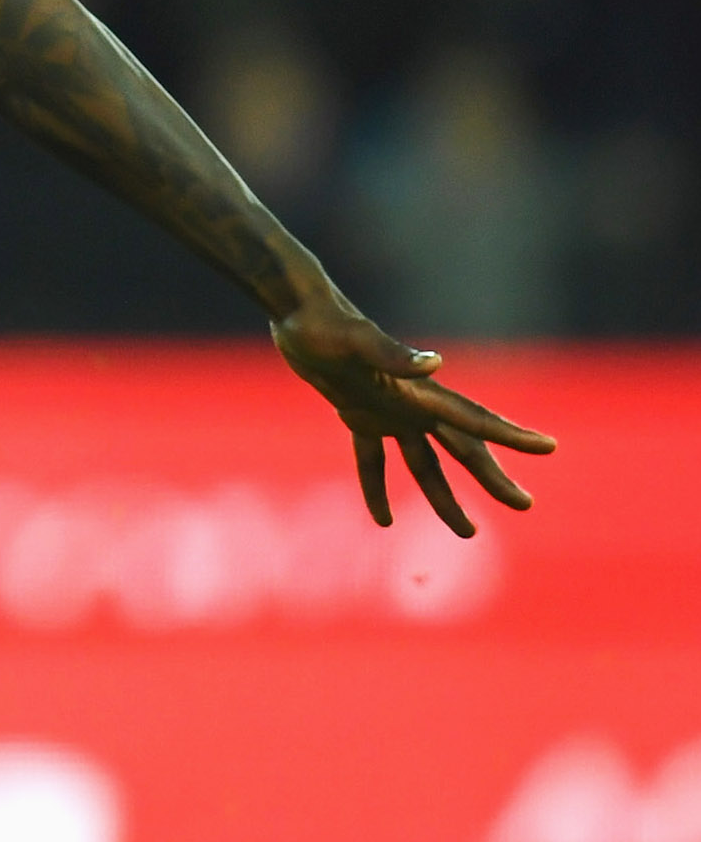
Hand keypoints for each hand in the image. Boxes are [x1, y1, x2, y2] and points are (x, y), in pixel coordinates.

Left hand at [271, 290, 555, 536]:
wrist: (293, 310)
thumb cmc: (323, 322)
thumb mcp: (353, 340)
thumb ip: (390, 353)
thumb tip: (435, 363)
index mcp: (419, 390)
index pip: (474, 419)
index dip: (511, 435)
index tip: (548, 446)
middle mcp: (411, 402)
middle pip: (461, 447)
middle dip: (492, 477)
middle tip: (525, 504)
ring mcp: (386, 409)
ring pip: (423, 463)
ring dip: (442, 497)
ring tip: (467, 531)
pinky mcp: (357, 412)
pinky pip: (373, 458)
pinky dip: (377, 486)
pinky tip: (382, 519)